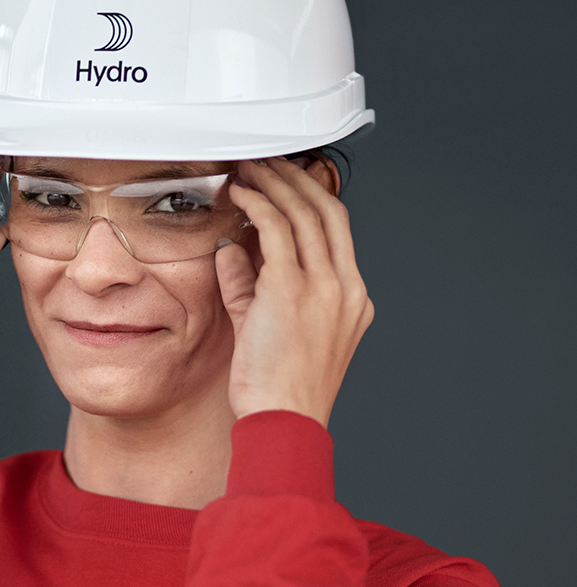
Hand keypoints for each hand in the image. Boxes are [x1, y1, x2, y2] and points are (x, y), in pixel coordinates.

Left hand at [213, 157, 373, 427]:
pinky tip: (242, 195)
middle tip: (268, 163)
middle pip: (327, 211)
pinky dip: (259, 205)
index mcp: (352, 300)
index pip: (338, 232)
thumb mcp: (267, 331)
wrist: (285, 422)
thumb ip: (250, 287)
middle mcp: (346, 288)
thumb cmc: (280, 392)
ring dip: (275, 184)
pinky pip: (277, 230)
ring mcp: (324, 287)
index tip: (287, 182)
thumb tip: (234, 249)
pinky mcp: (293, 289)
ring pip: (304, 213)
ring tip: (251, 169)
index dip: (312, 198)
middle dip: (295, 179)